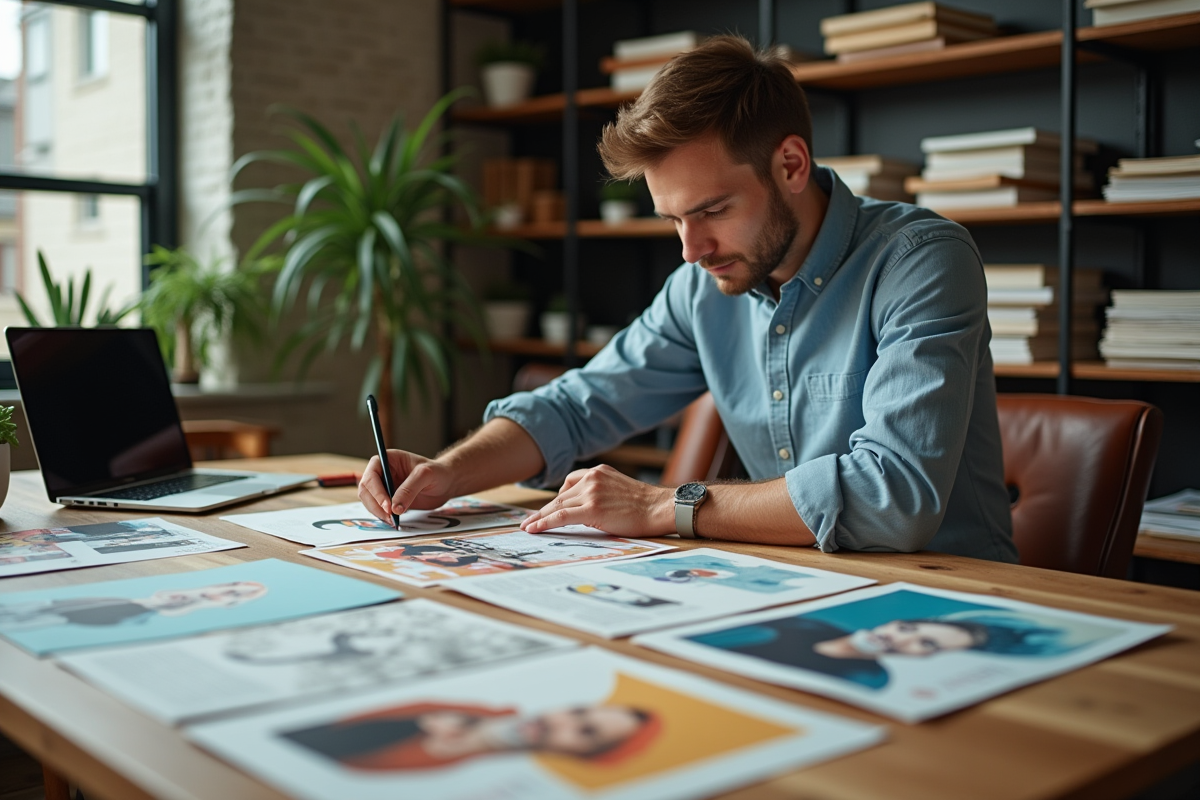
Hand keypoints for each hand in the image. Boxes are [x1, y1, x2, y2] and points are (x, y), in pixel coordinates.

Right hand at [358, 450, 456, 522]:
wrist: (446, 483)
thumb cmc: (437, 472)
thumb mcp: (426, 475)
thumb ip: (409, 489)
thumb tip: (395, 508)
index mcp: (387, 460)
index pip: (372, 475)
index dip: (376, 492)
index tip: (388, 506)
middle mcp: (382, 473)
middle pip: (366, 490)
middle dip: (376, 505)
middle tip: (390, 517)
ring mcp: (384, 487)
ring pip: (369, 502)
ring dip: (378, 513)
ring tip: (394, 521)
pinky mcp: (388, 500)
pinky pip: (378, 510)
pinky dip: (383, 517)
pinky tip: (394, 522)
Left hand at [520, 465, 674, 537]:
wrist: (660, 508)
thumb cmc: (645, 505)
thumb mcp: (619, 489)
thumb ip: (601, 492)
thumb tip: (584, 508)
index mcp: (598, 472)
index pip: (569, 483)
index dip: (556, 498)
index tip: (547, 508)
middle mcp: (592, 478)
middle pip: (560, 496)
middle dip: (544, 510)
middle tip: (530, 521)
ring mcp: (591, 492)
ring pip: (558, 506)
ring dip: (540, 518)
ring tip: (528, 527)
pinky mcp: (592, 508)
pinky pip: (561, 516)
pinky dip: (545, 522)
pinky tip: (534, 528)